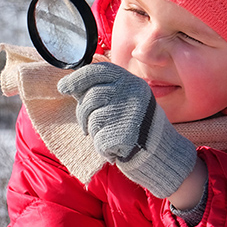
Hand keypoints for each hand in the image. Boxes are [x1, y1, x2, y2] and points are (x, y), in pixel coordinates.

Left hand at [57, 62, 196, 197]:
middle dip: (82, 114)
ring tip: (111, 137)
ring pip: (92, 119)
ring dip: (95, 132)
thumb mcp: (128, 101)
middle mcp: (132, 94)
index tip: (63, 87)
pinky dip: (103, 148)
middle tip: (88, 127)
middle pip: (91, 97)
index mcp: (132, 83)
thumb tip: (73, 85)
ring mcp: (130, 113)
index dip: (77, 78)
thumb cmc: (140, 128)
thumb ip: (106, 90)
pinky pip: (98, 139)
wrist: (163, 155)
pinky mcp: (126, 134)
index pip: (99, 71)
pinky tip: (116, 149)